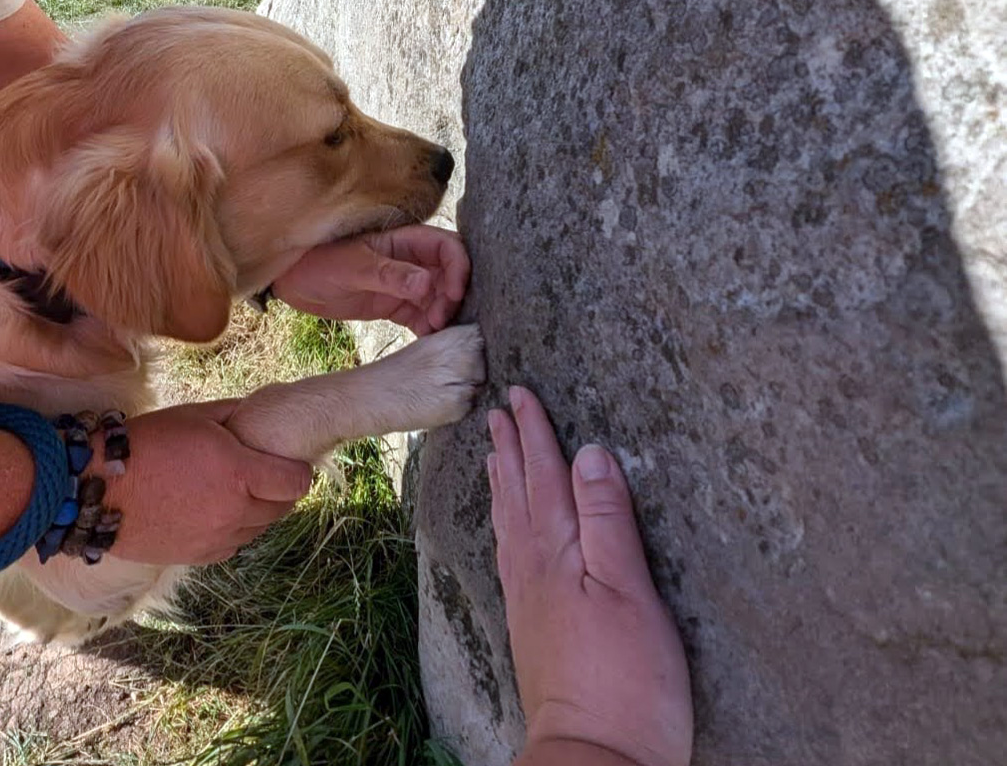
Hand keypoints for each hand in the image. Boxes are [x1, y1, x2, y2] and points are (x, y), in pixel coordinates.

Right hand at [106, 401, 313, 564]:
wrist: (93, 488)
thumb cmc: (145, 443)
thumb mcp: (196, 416)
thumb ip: (237, 416)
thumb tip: (266, 413)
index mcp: (238, 474)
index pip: (297, 482)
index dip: (299, 470)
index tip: (289, 460)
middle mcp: (234, 512)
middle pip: (283, 508)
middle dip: (281, 489)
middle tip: (266, 472)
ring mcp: (217, 539)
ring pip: (260, 529)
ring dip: (259, 511)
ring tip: (237, 491)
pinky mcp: (199, 557)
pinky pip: (235, 545)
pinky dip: (235, 529)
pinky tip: (217, 511)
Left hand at [272, 224, 469, 334]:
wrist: (292, 282)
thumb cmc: (319, 262)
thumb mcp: (354, 267)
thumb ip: (390, 275)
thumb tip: (427, 284)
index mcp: (404, 240)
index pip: (447, 247)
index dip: (458, 268)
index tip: (452, 293)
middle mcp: (411, 261)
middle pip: (449, 275)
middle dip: (452, 296)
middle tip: (439, 318)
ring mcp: (405, 285)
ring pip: (440, 298)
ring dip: (443, 314)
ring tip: (432, 330)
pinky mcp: (396, 307)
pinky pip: (423, 316)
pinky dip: (430, 328)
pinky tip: (426, 338)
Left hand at [489, 387, 692, 765]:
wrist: (593, 756)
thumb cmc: (626, 681)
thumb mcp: (630, 592)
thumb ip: (609, 521)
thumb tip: (591, 453)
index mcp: (558, 554)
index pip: (545, 478)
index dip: (536, 434)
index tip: (520, 395)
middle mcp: (533, 570)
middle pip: (519, 494)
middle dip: (511, 449)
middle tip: (497, 411)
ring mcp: (528, 599)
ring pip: (509, 522)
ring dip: (503, 482)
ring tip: (493, 453)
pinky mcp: (532, 626)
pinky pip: (509, 552)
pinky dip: (505, 524)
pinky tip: (509, 527)